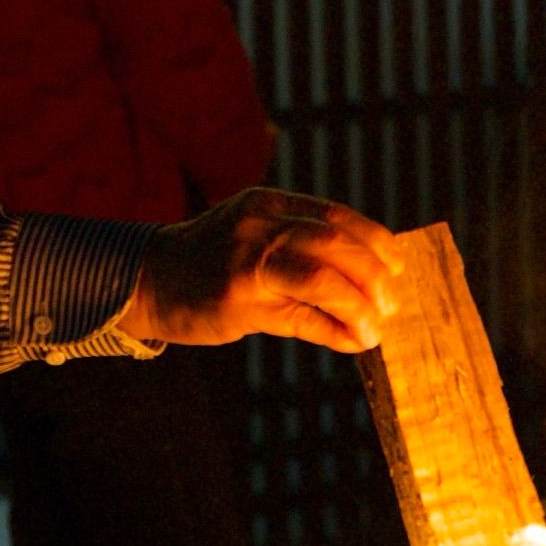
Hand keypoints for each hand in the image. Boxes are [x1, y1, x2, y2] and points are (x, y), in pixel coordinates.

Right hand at [120, 190, 401, 354]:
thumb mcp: (252, 232)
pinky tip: (352, 342)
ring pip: (322, 280)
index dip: (375, 241)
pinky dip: (335, 332)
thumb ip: (299, 242)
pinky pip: (301, 319)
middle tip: (391, 303)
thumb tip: (366, 273)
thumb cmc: (211, 259)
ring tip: (374, 328)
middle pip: (336, 245)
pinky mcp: (238, 302)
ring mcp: (247, 263)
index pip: (337, 216)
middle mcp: (260, 226)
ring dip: (359, 307)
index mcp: (268, 204)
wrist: (147, 279)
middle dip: (373, 277)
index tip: (398, 265)